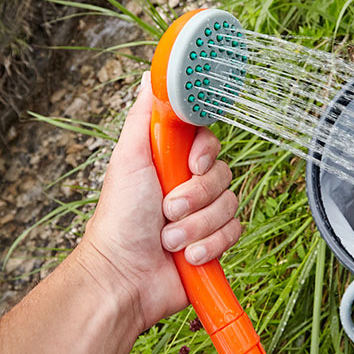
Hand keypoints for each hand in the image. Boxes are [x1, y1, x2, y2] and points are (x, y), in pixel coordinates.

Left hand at [76, 72, 241, 330]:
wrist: (124, 277)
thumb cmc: (118, 219)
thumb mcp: (128, 158)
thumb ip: (145, 115)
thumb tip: (151, 75)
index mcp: (171, 160)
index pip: (208, 141)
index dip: (206, 152)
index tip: (192, 165)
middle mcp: (189, 184)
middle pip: (222, 173)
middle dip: (195, 197)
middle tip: (167, 210)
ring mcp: (203, 214)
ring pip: (230, 205)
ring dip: (197, 225)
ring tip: (169, 240)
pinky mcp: (215, 241)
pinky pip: (235, 232)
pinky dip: (210, 245)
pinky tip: (187, 256)